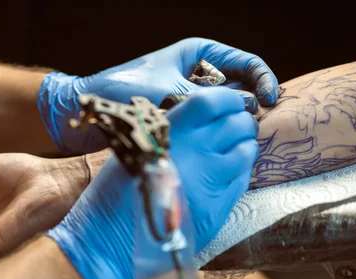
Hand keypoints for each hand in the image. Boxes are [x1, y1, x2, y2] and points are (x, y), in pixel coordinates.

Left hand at [38, 37, 276, 153]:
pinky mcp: (181, 118)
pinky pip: (207, 125)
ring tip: (240, 139)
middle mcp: (198, 74)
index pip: (245, 63)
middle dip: (250, 105)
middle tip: (254, 126)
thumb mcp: (169, 92)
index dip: (263, 79)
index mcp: (199, 54)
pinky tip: (221, 147)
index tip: (269, 100)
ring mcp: (190, 96)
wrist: (87, 110)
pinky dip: (215, 134)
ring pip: (224, 110)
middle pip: (240, 87)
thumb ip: (207, 101)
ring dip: (233, 123)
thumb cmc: (121, 91)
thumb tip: (247, 108)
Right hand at [48, 87, 259, 278]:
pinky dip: (240, 171)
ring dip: (243, 146)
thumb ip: (169, 130)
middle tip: (233, 127)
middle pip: (237, 124)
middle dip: (240, 122)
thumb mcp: (134, 148)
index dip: (227, 100)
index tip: (228, 104)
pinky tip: (224, 174)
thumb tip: (199, 118)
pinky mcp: (219, 209)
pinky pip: (243, 180)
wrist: (110, 239)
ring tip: (230, 151)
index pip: (214, 102)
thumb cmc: (115, 191)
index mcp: (171, 133)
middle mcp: (196, 153)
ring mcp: (211, 182)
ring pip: (247, 151)